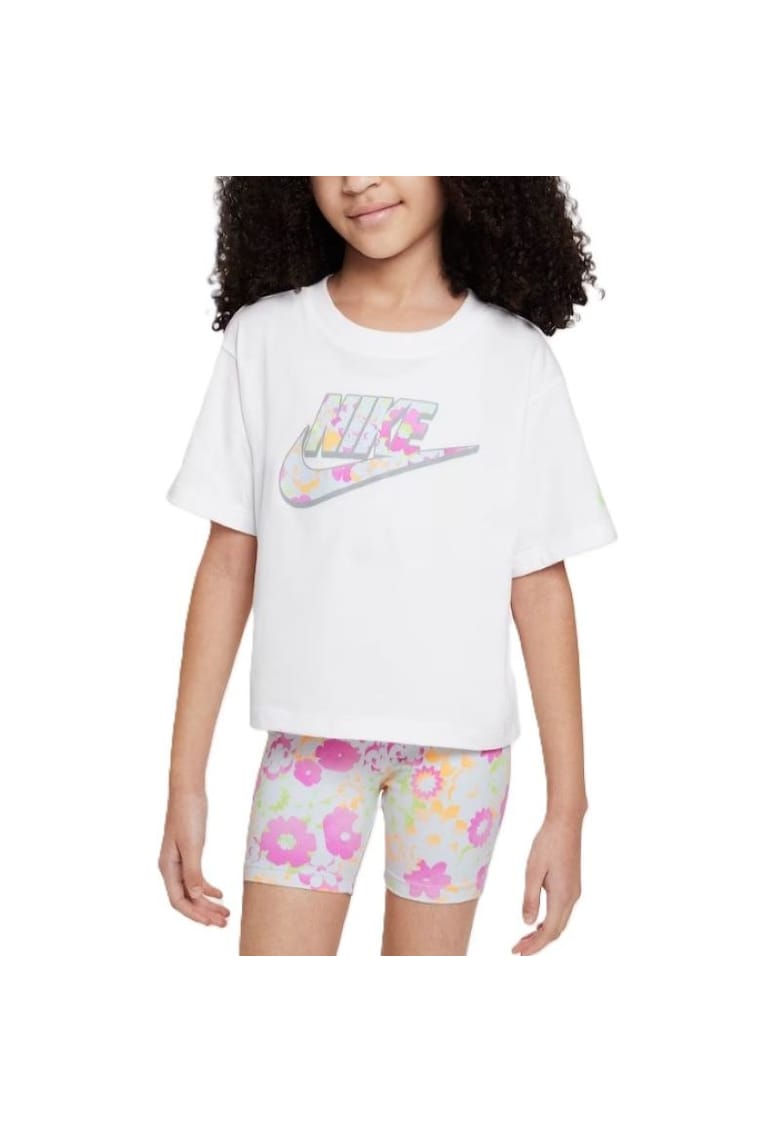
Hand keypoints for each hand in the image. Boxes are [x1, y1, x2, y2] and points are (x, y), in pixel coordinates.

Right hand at [158, 787, 229, 926]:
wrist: (188, 790)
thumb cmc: (188, 814)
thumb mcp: (192, 844)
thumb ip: (192, 871)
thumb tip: (194, 896)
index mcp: (167, 867)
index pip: (178, 901)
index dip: (194, 914)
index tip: (212, 922)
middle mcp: (171, 867)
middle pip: (187, 899)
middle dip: (204, 912)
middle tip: (224, 922)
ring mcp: (179, 861)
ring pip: (192, 890)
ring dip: (208, 902)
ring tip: (225, 912)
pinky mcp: (188, 853)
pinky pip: (196, 878)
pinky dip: (207, 888)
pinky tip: (220, 894)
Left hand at [512, 809, 583, 954]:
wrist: (566, 824)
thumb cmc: (547, 844)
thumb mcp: (533, 871)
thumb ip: (530, 898)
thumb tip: (527, 924)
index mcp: (562, 896)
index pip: (549, 931)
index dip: (534, 945)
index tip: (518, 952)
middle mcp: (572, 897)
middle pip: (556, 931)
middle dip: (537, 943)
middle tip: (517, 949)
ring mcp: (574, 892)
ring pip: (560, 922)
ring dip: (543, 934)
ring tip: (523, 939)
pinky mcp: (572, 885)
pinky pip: (561, 911)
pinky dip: (549, 922)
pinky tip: (536, 921)